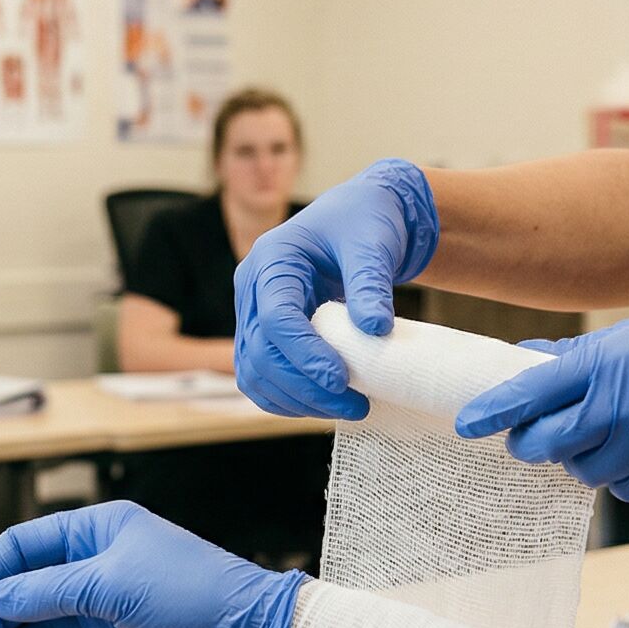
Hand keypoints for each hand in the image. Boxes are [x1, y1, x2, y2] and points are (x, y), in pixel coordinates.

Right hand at [234, 159, 439, 420]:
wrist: (359, 219)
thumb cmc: (365, 224)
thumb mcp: (374, 244)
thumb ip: (371, 283)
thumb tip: (376, 329)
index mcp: (272, 259)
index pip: (275, 318)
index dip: (305, 354)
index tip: (342, 380)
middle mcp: (252, 288)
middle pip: (260, 353)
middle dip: (306, 387)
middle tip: (357, 405)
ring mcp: (253, 313)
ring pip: (255, 373)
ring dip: (297, 400)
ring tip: (350, 407)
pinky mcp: (263, 335)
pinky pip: (262, 378)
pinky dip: (290, 398)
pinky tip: (328, 403)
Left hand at [452, 307, 628, 500]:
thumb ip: (577, 358)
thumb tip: (523, 362)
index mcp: (611, 361)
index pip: (535, 390)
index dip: (495, 410)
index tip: (466, 423)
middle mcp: (628, 402)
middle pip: (551, 444)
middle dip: (534, 444)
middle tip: (534, 438)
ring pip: (588, 471)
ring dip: (588, 458)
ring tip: (616, 430)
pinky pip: (628, 487)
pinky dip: (628, 473)